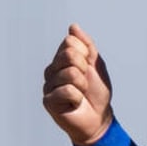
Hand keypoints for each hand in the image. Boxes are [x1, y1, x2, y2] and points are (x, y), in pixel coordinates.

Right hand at [42, 23, 113, 145]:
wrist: (98, 118)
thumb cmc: (97, 93)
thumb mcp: (96, 65)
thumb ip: (86, 45)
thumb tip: (73, 27)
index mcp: (61, 59)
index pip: (70, 41)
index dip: (85, 54)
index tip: (89, 68)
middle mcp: (52, 70)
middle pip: (68, 54)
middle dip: (84, 69)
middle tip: (85, 83)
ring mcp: (48, 85)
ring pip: (70, 73)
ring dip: (83, 86)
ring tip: (81, 94)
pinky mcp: (48, 101)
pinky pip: (67, 90)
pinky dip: (78, 98)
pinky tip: (74, 104)